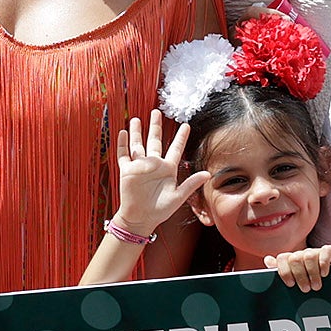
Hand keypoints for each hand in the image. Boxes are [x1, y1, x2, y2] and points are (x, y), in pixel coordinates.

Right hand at [113, 112, 209, 232]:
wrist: (141, 218)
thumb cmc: (160, 210)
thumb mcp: (178, 196)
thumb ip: (191, 184)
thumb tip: (207, 174)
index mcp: (168, 169)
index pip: (175, 148)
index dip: (181, 137)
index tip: (185, 125)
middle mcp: (154, 164)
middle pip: (155, 141)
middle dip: (155, 126)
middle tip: (156, 112)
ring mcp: (140, 166)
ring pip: (138, 145)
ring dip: (137, 132)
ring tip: (137, 119)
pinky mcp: (127, 171)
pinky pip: (124, 155)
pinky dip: (123, 144)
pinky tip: (122, 133)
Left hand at [267, 243, 330, 292]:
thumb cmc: (314, 281)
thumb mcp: (298, 281)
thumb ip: (282, 272)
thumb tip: (267, 260)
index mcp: (293, 260)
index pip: (282, 258)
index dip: (284, 271)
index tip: (290, 284)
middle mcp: (303, 254)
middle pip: (294, 258)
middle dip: (299, 275)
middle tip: (306, 289)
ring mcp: (316, 251)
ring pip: (308, 256)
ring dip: (312, 273)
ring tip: (317, 286)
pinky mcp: (330, 251)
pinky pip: (325, 251)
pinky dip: (324, 263)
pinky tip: (325, 274)